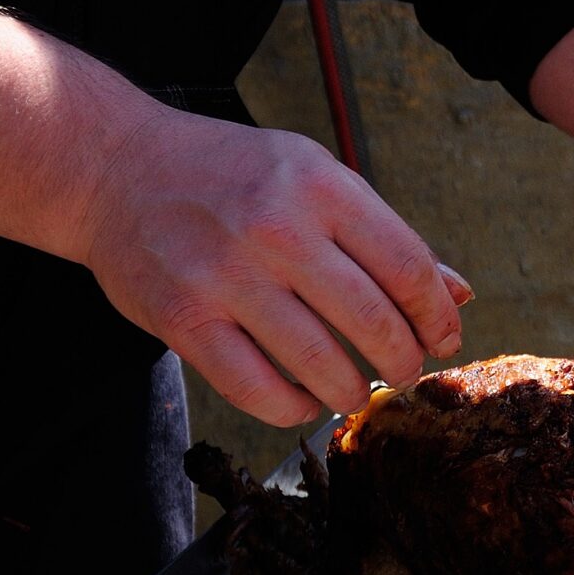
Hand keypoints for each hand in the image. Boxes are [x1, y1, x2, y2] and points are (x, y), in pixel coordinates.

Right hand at [79, 108, 470, 426]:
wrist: (115, 166)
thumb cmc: (233, 174)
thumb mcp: (315, 176)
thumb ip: (384, 236)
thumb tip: (458, 293)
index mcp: (321, 187)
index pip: (407, 267)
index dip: (437, 316)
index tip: (444, 339)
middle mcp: (277, 227)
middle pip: (373, 320)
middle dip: (404, 361)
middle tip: (406, 372)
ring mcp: (226, 275)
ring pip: (318, 362)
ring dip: (352, 391)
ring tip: (358, 392)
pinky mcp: (182, 317)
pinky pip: (254, 388)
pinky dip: (291, 408)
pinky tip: (304, 401)